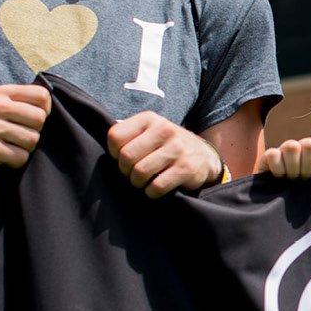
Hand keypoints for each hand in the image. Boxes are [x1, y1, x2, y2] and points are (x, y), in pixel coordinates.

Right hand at [0, 84, 50, 180]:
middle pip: (40, 119)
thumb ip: (24, 103)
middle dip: (34, 132)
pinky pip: (21, 157)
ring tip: (10, 146)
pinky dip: (16, 161)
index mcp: (3, 93)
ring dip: (25, 148)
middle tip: (18, 136)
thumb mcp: (1, 108)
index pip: (42, 95)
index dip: (45, 110)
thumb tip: (55, 107)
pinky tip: (4, 157)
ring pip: (33, 139)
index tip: (33, 120)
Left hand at [107, 112, 222, 198]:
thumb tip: (105, 153)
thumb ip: (128, 136)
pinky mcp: (186, 168)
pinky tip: (155, 188)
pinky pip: (156, 187)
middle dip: (125, 171)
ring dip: (137, 183)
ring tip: (143, 181)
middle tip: (132, 173)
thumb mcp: (150, 131)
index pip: (115, 136)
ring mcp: (177, 148)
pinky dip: (151, 192)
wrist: (204, 156)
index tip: (122, 158)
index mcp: (149, 119)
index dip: (114, 153)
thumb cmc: (167, 145)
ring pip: (140, 173)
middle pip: (126, 156)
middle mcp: (164, 129)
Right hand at [259, 136, 310, 180]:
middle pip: (310, 145)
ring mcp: (287, 150)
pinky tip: (280, 179)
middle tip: (305, 181)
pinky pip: (274, 154)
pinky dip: (278, 170)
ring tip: (293, 181)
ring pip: (292, 146)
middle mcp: (305, 147)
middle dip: (309, 170)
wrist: (289, 213)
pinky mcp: (269, 156)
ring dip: (293, 169)